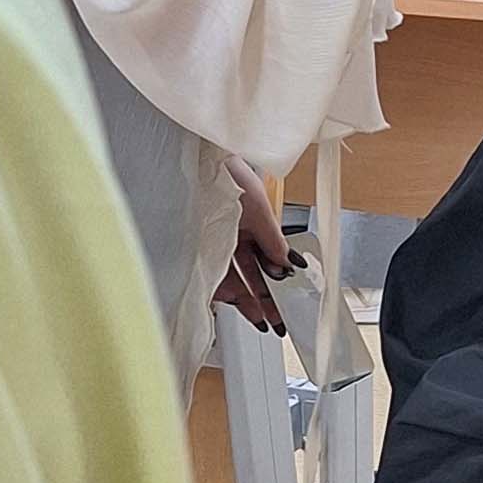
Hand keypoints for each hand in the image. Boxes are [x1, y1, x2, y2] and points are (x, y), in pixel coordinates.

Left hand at [212, 155, 291, 331]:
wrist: (195, 161)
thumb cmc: (226, 172)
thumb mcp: (258, 206)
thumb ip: (273, 237)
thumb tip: (288, 262)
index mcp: (250, 224)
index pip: (268, 258)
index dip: (279, 279)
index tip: (289, 298)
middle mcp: (231, 236)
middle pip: (252, 273)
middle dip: (267, 298)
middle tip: (278, 321)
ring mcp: (212, 244)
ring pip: (233, 279)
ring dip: (248, 301)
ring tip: (261, 320)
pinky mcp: (193, 252)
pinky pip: (209, 278)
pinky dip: (221, 294)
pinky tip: (235, 306)